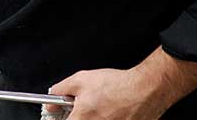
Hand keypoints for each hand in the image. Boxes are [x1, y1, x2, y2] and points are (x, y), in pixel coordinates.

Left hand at [47, 67, 167, 119]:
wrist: (146, 89)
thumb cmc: (117, 85)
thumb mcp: (80, 80)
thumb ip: (60, 91)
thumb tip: (50, 103)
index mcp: (82, 119)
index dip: (62, 118)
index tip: (63, 115)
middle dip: (80, 116)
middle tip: (86, 109)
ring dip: (95, 117)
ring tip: (103, 109)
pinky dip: (109, 118)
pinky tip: (113, 112)